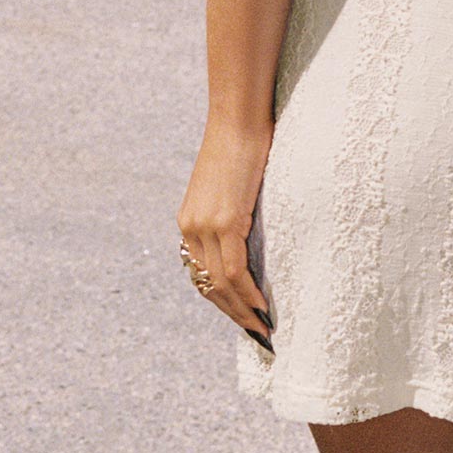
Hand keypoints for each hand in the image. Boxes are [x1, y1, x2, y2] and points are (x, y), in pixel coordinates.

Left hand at [177, 118, 274, 350]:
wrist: (239, 118)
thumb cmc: (242, 144)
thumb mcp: (230, 186)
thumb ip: (232, 213)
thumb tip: (250, 236)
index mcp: (189, 222)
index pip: (201, 274)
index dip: (221, 300)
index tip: (241, 317)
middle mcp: (191, 228)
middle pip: (207, 286)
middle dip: (232, 313)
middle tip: (255, 334)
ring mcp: (206, 226)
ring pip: (220, 285)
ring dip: (241, 311)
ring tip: (262, 328)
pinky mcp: (226, 221)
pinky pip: (235, 270)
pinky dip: (249, 294)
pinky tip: (263, 306)